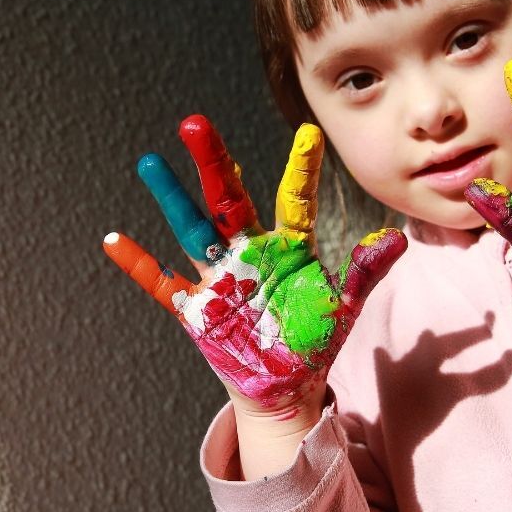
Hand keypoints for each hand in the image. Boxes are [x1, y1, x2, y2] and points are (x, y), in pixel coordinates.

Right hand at [104, 115, 405, 415]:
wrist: (285, 389)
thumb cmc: (312, 342)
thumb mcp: (342, 306)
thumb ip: (364, 272)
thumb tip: (397, 237)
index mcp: (286, 248)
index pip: (293, 200)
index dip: (300, 169)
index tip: (310, 134)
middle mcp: (248, 253)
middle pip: (228, 200)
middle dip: (213, 164)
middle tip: (196, 123)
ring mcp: (219, 279)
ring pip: (192, 229)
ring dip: (171, 198)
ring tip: (150, 162)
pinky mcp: (197, 310)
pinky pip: (162, 285)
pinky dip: (140, 265)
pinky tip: (114, 241)